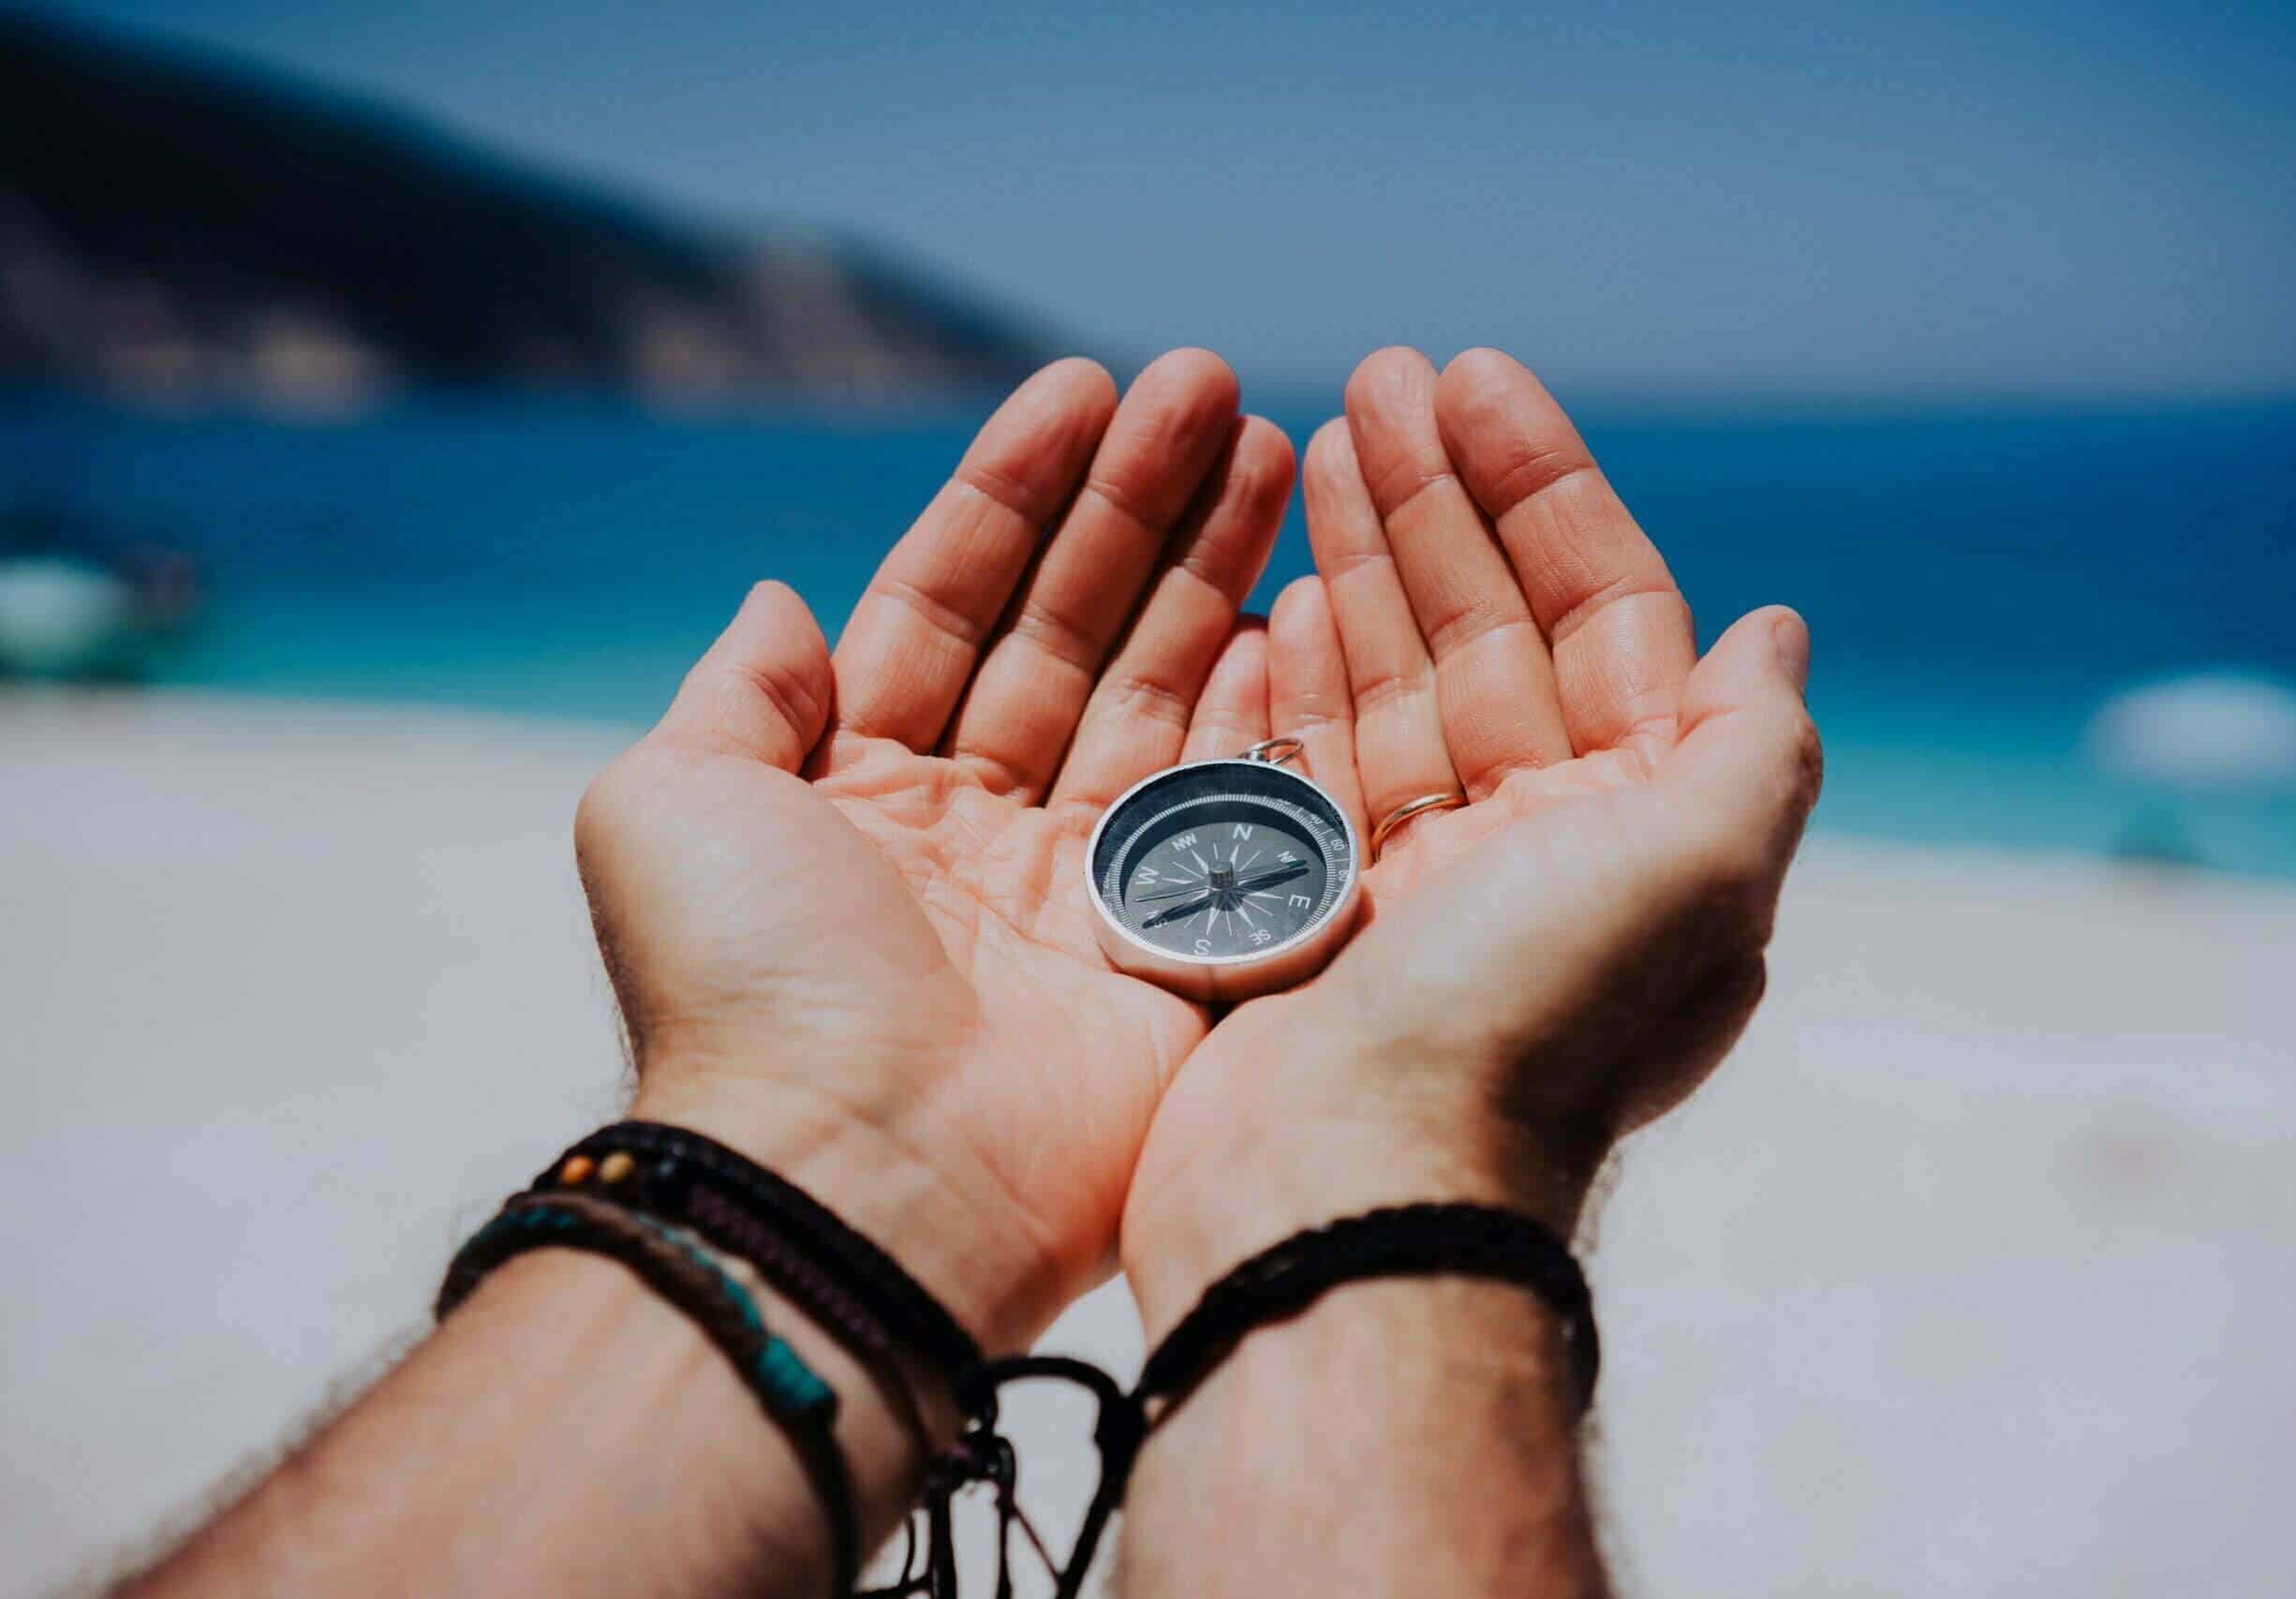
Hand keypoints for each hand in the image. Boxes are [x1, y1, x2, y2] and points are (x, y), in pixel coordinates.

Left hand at [572, 350, 1294, 1350]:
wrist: (850, 1178)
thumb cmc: (744, 985)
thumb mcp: (671, 802)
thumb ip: (739, 691)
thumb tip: (781, 597)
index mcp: (858, 785)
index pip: (950, 600)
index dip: (1015, 490)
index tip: (1083, 384)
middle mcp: (973, 826)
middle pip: (1070, 627)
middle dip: (1138, 503)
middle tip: (1211, 388)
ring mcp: (1078, 889)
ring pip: (1157, 692)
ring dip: (1213, 567)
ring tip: (1276, 444)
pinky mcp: (1169, 956)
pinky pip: (1227, 803)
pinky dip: (1264, 699)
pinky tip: (1299, 593)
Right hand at [1122, 348, 1822, 1319]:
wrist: (1352, 1195)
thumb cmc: (1527, 1026)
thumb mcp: (1696, 869)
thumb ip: (1753, 742)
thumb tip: (1777, 628)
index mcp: (1631, 828)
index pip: (1599, 616)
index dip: (1545, 489)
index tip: (1474, 381)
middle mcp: (1529, 849)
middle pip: (1483, 631)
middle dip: (1434, 498)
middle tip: (1374, 376)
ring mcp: (1410, 884)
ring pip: (1388, 684)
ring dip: (1356, 558)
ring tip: (1306, 439)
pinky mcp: (1305, 918)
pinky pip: (1302, 766)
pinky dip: (1289, 674)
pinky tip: (1271, 589)